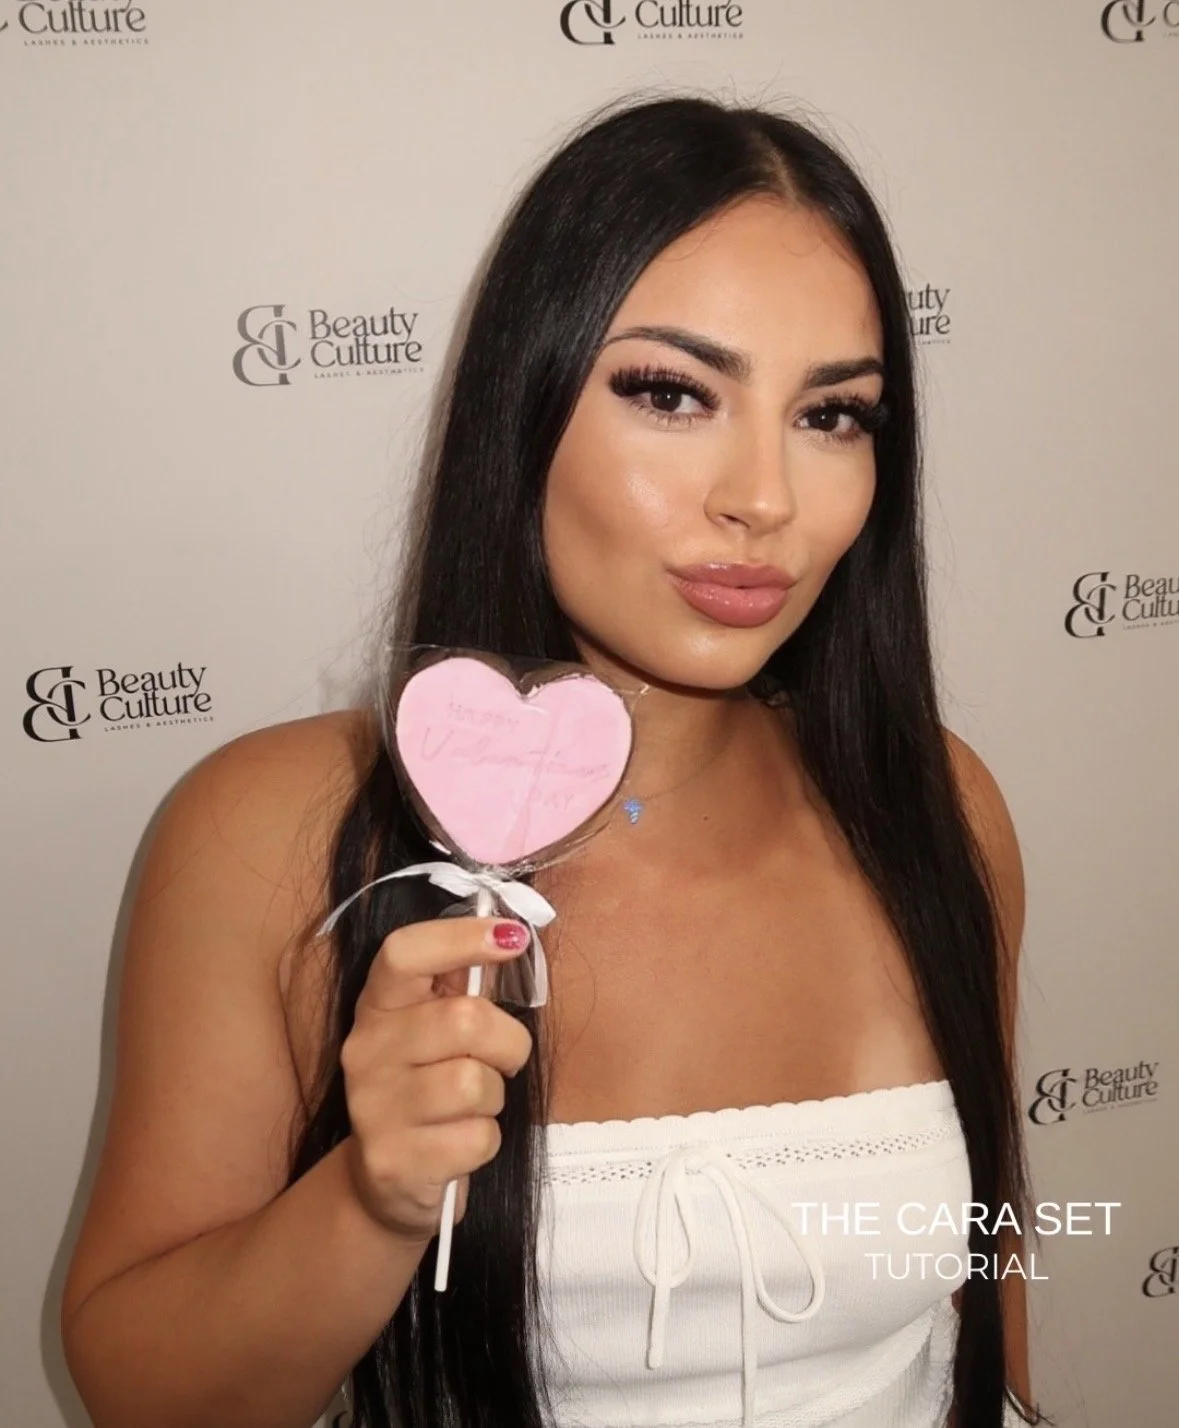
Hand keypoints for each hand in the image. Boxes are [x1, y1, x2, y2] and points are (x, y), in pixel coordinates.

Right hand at [339, 916, 534, 1241]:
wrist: (386, 1181)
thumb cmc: (428, 1086)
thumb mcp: (433, 1029)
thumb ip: (463, 985)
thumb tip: (510, 936)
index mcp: (378, 1006)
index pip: (404, 953)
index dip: (461, 936)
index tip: (512, 937)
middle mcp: (366, 1050)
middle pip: (464, 1020)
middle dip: (507, 1042)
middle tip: (503, 1059)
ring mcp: (374, 1107)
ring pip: (475, 1084)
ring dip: (495, 1096)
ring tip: (474, 1105)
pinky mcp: (393, 1161)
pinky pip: (478, 1138)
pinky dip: (487, 1140)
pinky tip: (461, 1140)